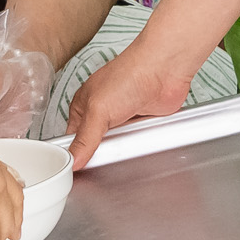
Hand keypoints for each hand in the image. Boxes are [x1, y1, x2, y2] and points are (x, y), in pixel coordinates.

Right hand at [63, 41, 198, 168]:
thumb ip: (85, 139)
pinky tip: (141, 144)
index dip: (75, 153)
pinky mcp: (142, 123)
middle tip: (104, 159)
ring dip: (123, 148)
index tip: (77, 168)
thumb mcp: (98, 110)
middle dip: (102, 152)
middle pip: (96, 145)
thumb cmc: (130, 75)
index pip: (73, 137)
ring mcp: (124, 118)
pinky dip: (140, 144)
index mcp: (84, 106)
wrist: (165, 70)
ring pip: (118, 146)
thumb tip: (73, 161)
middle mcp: (103, 111)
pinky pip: (137, 143)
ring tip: (124, 147)